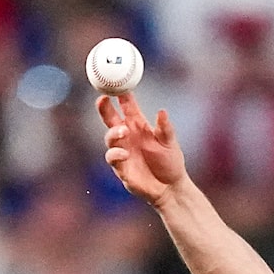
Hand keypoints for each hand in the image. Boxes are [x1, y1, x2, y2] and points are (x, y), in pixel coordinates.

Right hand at [99, 92, 185, 206]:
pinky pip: (113, 158)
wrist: (171, 189)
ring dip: (113, 133)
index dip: (120, 94)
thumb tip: (162, 112)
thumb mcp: (170, 143)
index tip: (116, 84)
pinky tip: (125, 154)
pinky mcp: (122, 169)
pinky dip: (116, 154)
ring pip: (109, 138)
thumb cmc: (171, 163)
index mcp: (138, 126)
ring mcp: (123, 152)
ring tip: (124, 131)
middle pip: (110, 119)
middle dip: (104, 108)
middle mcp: (128, 137)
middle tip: (103, 99)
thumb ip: (165, 128)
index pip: (126, 106)